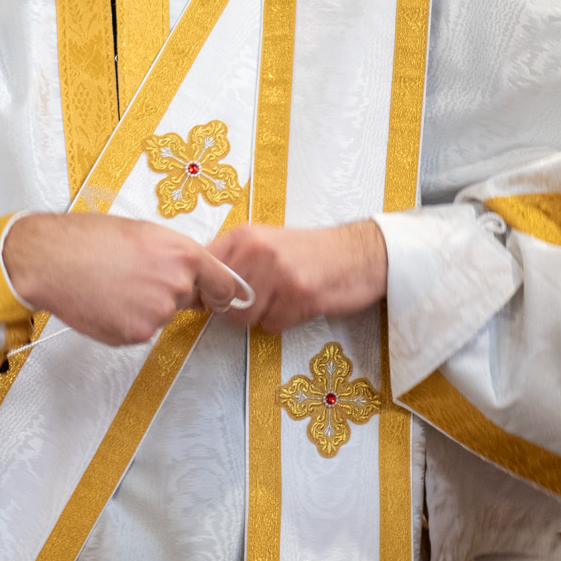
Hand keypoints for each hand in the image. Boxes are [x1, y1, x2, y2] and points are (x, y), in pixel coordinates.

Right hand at [1, 213, 241, 345]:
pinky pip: (139, 330)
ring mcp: (157, 313)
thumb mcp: (142, 231)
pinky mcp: (136, 334)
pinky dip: (124, 320)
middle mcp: (176, 285)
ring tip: (112, 285)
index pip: (224, 285)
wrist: (50, 259)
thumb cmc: (87, 238)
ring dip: (143, 306)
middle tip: (133, 276)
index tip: (220, 298)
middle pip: (186, 298)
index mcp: (183, 254)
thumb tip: (191, 270)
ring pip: (160, 315)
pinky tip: (105, 300)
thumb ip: (174, 253)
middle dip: (166, 291)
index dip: (220, 292)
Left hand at [205, 220, 387, 333]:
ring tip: (282, 301)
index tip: (217, 298)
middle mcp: (257, 250)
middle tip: (261, 301)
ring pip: (244, 317)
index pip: (204, 271)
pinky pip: (272, 325)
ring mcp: (278, 272)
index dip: (207, 291)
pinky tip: (299, 304)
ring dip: (261, 317)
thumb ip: (235, 261)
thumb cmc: (311, 252)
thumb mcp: (266, 243)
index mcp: (244, 236)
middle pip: (222, 301)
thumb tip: (201, 287)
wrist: (359, 253)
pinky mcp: (299, 294)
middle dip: (237, 309)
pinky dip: (284, 322)